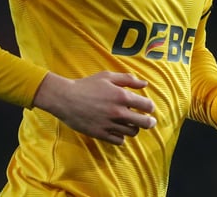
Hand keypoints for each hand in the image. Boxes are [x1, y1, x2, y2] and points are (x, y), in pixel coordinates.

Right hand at [32, 71, 156, 144]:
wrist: (65, 98)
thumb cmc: (87, 85)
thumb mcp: (107, 76)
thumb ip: (128, 79)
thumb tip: (144, 84)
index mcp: (122, 96)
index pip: (147, 106)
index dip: (150, 107)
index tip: (148, 108)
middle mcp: (118, 112)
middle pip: (144, 123)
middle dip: (149, 122)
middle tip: (149, 121)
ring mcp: (110, 125)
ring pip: (132, 132)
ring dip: (134, 128)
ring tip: (130, 124)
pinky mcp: (101, 134)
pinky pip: (119, 141)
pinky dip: (121, 137)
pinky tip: (118, 130)